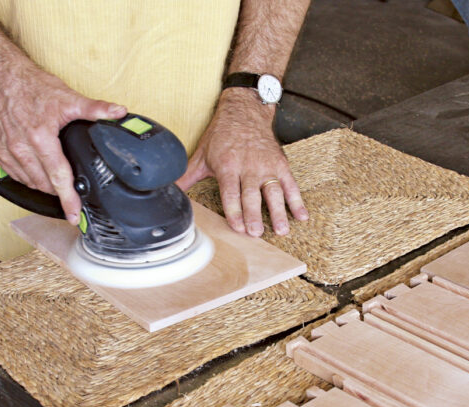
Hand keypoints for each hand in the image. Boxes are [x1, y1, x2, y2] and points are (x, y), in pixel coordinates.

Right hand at [0, 60, 126, 223]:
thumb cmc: (30, 85)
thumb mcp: (67, 97)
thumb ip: (95, 109)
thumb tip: (118, 112)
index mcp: (41, 138)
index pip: (59, 177)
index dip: (68, 199)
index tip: (74, 216)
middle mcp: (21, 148)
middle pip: (45, 184)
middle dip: (59, 191)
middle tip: (70, 189)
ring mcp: (5, 150)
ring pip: (29, 182)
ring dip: (44, 185)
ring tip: (55, 178)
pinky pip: (13, 174)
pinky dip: (27, 176)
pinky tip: (36, 170)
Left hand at [176, 89, 307, 236]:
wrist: (244, 111)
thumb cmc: (221, 135)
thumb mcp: (200, 155)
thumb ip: (186, 177)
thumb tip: (167, 192)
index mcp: (227, 164)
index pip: (231, 192)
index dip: (234, 210)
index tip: (238, 227)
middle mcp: (248, 165)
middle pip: (252, 194)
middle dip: (254, 215)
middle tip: (257, 233)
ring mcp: (266, 165)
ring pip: (273, 191)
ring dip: (278, 212)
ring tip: (281, 230)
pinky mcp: (280, 164)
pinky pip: (290, 184)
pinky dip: (297, 201)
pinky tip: (301, 216)